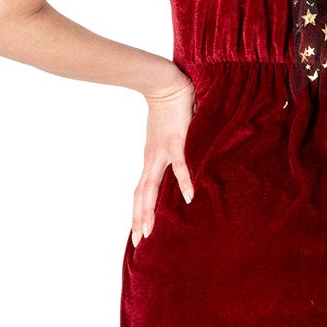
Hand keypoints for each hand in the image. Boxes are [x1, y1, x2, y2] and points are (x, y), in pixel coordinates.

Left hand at [131, 72, 195, 246]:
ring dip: (150, 210)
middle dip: (139, 219)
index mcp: (151, 161)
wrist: (164, 85)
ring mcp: (162, 153)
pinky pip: (181, 167)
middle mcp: (152, 160)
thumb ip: (173, 155)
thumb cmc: (168, 110)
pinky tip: (189, 198)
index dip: (138, 212)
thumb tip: (183, 167)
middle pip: (142, 195)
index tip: (137, 232)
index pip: (141, 192)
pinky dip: (184, 182)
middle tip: (139, 241)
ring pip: (152, 187)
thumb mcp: (168, 139)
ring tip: (150, 230)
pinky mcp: (176, 142)